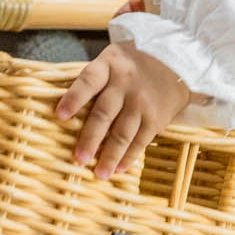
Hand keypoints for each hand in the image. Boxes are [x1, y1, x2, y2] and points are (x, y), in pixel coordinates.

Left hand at [54, 40, 191, 178]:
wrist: (174, 61)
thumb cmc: (131, 65)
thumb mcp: (110, 61)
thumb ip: (92, 82)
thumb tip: (63, 112)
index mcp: (109, 65)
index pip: (88, 82)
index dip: (74, 98)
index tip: (60, 115)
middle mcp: (125, 83)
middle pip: (104, 113)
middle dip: (90, 138)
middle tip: (79, 158)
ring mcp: (142, 102)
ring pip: (123, 133)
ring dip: (110, 155)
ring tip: (99, 174)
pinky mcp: (156, 118)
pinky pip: (140, 141)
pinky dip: (128, 157)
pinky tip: (118, 169)